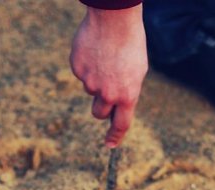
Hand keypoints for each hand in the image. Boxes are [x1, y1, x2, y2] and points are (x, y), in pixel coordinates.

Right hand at [70, 6, 147, 147]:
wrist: (114, 19)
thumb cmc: (131, 43)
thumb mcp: (137, 71)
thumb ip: (126, 91)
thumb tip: (115, 104)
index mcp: (127, 95)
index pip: (121, 124)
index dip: (115, 137)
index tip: (110, 145)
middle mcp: (108, 93)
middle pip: (99, 112)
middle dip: (101, 106)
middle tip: (106, 89)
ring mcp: (90, 82)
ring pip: (90, 90)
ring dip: (95, 80)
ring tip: (105, 59)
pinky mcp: (78, 69)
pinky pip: (81, 74)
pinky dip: (87, 65)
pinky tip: (95, 51)